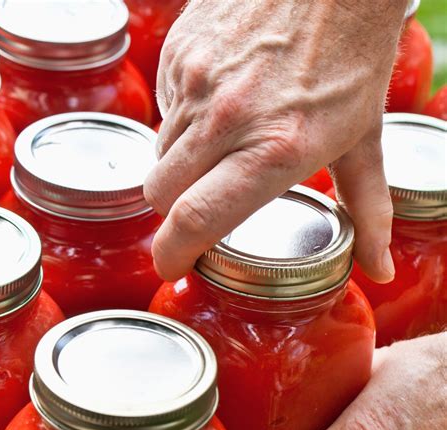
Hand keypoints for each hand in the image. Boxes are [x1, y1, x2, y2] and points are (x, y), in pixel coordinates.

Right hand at [144, 0, 407, 281]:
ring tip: (222, 146)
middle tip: (204, 205)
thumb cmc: (353, 58)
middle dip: (175, 210)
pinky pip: (162, 110)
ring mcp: (196, 80)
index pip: (194, 218)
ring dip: (179, 165)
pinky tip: (217, 107)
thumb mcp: (363, 141)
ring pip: (158, 153)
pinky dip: (182, 123)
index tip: (171, 266)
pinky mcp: (179, 52)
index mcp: (274, 149)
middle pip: (160, 193)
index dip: (171, 252)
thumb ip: (367, 211)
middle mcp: (226, 117)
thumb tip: (379, 270)